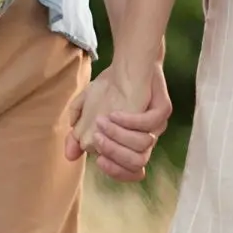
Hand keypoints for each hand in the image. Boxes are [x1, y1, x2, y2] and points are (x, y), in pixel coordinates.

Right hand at [64, 62, 170, 182]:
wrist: (129, 61)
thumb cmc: (110, 87)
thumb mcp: (87, 109)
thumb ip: (77, 132)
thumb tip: (69, 155)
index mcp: (132, 144)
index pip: (130, 171)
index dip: (115, 171)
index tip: (98, 160)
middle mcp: (146, 138)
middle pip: (137, 163)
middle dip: (114, 153)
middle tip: (96, 138)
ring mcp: (157, 125)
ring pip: (143, 145)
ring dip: (119, 136)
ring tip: (101, 121)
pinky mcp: (163, 109)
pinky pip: (150, 123)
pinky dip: (130, 121)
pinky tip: (114, 113)